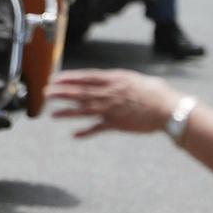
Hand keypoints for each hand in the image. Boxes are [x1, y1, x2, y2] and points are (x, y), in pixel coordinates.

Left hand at [46, 69, 178, 137]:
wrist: (166, 108)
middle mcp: (108, 93)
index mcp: (113, 80)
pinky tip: (74, 135)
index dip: (68, 78)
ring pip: (83, 110)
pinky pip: (97, 128)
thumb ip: (119, 79)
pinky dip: (85, 132)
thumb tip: (112, 79)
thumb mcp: (134, 79)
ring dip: (67, 112)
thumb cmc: (155, 91)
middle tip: (46, 93)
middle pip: (79, 92)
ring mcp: (111, 109)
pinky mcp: (116, 124)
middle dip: (61, 93)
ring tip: (52, 114)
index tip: (54, 78)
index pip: (85, 77)